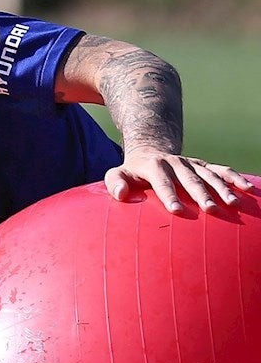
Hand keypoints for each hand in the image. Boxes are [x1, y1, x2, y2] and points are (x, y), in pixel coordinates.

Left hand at [105, 151, 253, 212]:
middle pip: (190, 179)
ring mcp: (191, 163)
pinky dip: (235, 178)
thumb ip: (114, 183)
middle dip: (201, 194)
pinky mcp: (202, 165)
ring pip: (209, 175)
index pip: (162, 182)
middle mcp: (175, 162)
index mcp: (154, 166)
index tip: (177, 211)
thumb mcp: (117, 174)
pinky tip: (248, 189)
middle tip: (210, 210)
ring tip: (233, 204)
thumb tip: (121, 195)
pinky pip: (221, 170)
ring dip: (222, 188)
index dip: (169, 196)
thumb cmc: (131, 172)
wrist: (149, 152)